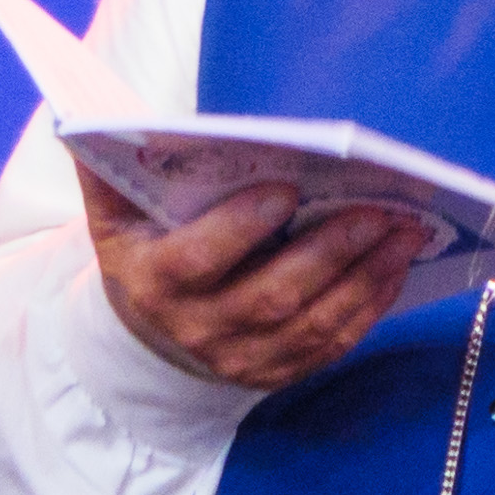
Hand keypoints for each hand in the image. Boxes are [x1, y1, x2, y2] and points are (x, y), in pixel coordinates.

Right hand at [80, 163, 420, 390]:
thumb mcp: (115, 220)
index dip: (241, 228)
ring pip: (312, 324)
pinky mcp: (278, 373)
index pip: (198, 260)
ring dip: (366, 277)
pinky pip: (331, 344)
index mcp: (154, 282)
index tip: (286, 189)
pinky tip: (398, 267)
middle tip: (378, 209)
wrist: (148, 342)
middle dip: (329, 251)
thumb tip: (87, 121)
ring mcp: (241, 359)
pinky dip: (370, 306)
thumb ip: (108, 172)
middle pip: (271, 296)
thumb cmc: (145, 257)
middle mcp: (198, 329)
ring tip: (407, 231)